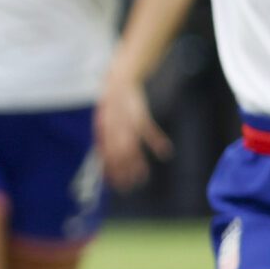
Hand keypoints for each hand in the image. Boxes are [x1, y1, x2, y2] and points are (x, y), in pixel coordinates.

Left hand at [95, 73, 171, 189]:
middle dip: (122, 172)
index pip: (105, 156)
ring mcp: (127, 123)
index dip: (109, 171)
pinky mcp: (140, 115)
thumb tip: (104, 158)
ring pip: (131, 147)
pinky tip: (165, 152)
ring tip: (142, 178)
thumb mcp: (104, 122)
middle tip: (128, 187)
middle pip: (118, 155)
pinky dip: (157, 141)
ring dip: (137, 164)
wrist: (120, 81)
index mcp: (104, 131)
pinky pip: (149, 130)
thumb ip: (105, 140)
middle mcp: (114, 129)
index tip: (114, 184)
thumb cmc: (112, 105)